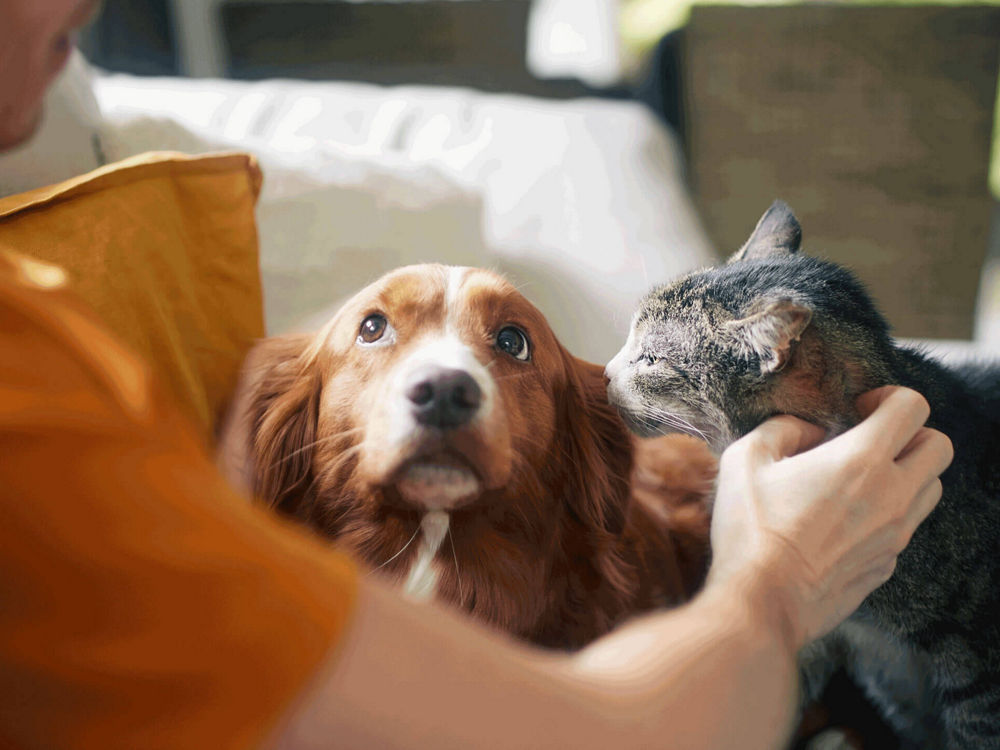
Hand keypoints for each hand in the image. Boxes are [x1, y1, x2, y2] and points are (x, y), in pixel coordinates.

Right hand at [706, 386, 952, 649]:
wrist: (763, 603)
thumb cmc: (751, 530)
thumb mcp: (744, 459)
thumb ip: (781, 429)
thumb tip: (807, 430)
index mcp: (861, 460)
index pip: (912, 407)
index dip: (889, 397)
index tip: (858, 409)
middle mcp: (892, 496)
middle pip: (940, 447)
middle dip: (911, 434)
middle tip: (870, 441)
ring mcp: (895, 536)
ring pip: (930, 490)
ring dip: (906, 475)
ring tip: (859, 481)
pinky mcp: (886, 567)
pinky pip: (904, 529)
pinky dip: (886, 515)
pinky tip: (843, 522)